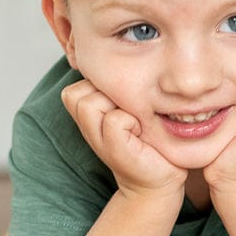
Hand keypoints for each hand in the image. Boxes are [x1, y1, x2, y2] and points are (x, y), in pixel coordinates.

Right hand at [62, 80, 186, 199]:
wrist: (160, 179)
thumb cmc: (148, 140)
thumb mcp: (130, 107)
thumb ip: (117, 88)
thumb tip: (119, 56)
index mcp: (88, 115)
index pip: (76, 84)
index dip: (100, 86)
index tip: (120, 104)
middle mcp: (88, 128)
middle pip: (76, 91)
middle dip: (106, 94)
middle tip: (129, 113)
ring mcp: (97, 141)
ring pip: (90, 103)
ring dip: (117, 107)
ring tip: (134, 122)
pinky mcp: (113, 151)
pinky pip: (115, 120)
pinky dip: (131, 122)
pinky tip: (141, 133)